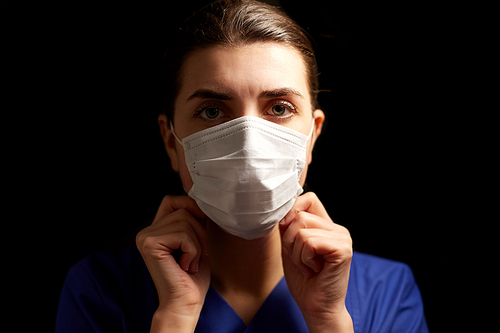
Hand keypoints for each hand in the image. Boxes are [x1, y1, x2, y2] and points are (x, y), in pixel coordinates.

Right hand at [136, 195, 209, 331]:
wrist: (185, 303)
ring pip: (185, 221)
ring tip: (191, 262)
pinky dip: (193, 250)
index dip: (191, 208)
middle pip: (183, 210)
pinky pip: (183, 234)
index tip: (201, 227)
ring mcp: (146, 237)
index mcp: (156, 230)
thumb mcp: (197, 241)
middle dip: (199, 232)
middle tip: (197, 255)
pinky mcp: (150, 244)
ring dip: (197, 243)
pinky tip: (186, 266)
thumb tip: (202, 201)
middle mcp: (146, 232)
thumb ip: (194, 221)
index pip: (173, 200)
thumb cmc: (193, 278)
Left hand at [280, 192, 352, 331]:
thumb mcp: (290, 247)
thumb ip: (288, 226)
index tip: (288, 234)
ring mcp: (342, 238)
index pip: (308, 199)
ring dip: (297, 253)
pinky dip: (304, 259)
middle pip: (300, 215)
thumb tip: (284, 208)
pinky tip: (314, 270)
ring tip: (308, 267)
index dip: (292, 211)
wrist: (316, 308)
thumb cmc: (304, 281)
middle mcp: (337, 229)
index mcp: (327, 226)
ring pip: (302, 229)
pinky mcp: (343, 249)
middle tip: (301, 260)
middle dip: (290, 240)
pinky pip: (310, 242)